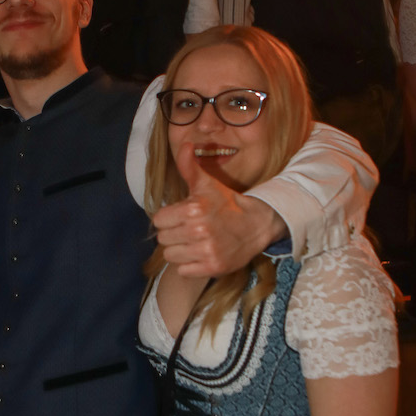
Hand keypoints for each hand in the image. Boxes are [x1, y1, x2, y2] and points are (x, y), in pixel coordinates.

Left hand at [152, 141, 283, 276]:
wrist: (256, 223)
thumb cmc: (226, 203)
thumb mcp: (206, 184)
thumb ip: (188, 166)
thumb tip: (184, 144)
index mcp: (193, 209)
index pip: (159, 221)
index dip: (169, 218)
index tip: (182, 217)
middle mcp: (199, 230)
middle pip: (163, 240)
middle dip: (173, 234)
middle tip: (189, 230)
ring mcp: (206, 250)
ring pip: (171, 256)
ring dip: (180, 251)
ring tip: (194, 243)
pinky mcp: (213, 267)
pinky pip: (183, 271)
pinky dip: (189, 265)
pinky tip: (201, 254)